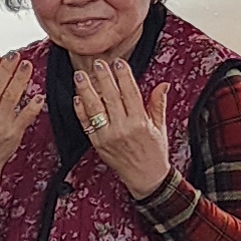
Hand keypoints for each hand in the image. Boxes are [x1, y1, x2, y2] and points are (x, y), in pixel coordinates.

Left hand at [71, 54, 177, 197]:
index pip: (130, 92)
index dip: (123, 75)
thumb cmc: (154, 152)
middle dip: (103, 78)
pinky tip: (77, 99)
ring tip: (80, 76)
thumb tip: (163, 85)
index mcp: (140, 122)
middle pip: (111, 97)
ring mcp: (108, 136)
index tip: (118, 62)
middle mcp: (123, 128)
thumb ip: (158, 104)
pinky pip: (86, 124)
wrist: (146, 178)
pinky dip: (81, 111)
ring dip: (86, 91)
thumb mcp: (160, 127)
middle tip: (97, 63)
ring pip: (95, 108)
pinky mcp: (98, 144)